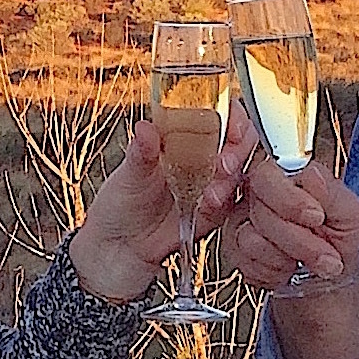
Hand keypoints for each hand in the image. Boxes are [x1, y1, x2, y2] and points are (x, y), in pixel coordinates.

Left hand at [68, 102, 262, 303]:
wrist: (121, 245)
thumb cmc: (121, 202)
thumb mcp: (128, 173)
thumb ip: (141, 152)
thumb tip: (145, 128)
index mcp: (181, 136)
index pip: (216, 113)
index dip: (230, 114)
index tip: (230, 122)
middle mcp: (202, 156)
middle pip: (237, 141)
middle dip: (238, 148)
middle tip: (225, 161)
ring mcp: (210, 183)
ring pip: (238, 172)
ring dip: (231, 178)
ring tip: (212, 191)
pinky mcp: (214, 210)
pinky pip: (230, 204)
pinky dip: (222, 204)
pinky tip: (208, 206)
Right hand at [224, 154, 358, 293]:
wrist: (326, 275)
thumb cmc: (337, 238)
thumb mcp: (349, 214)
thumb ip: (332, 193)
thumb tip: (311, 173)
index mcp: (285, 173)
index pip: (267, 172)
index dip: (289, 199)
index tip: (317, 218)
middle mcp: (256, 191)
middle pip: (260, 207)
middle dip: (298, 238)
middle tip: (327, 255)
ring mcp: (240, 219)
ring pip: (251, 239)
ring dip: (289, 257)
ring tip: (314, 263)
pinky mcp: (234, 248)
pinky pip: (245, 262)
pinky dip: (274, 271)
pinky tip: (289, 268)